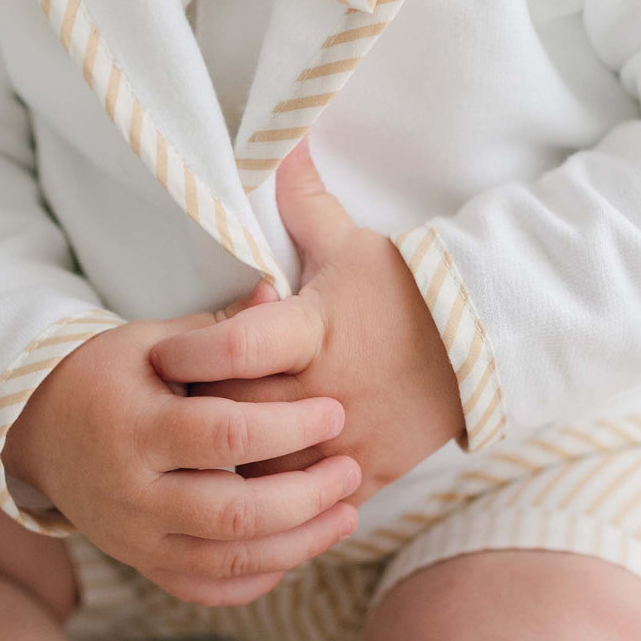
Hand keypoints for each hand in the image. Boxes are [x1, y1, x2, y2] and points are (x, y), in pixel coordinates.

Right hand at [1, 282, 362, 605]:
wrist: (41, 429)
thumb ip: (216, 328)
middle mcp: (133, 491)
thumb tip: (278, 291)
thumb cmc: (108, 372)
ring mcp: (135, 537)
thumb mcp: (152, 340)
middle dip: (305, 497)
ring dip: (297, 545)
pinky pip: (205, 589)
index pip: (225, 436)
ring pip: (226, 561)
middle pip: (233, 513)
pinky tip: (295, 553)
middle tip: (350, 469)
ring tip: (346, 515)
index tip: (334, 411)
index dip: (288, 427)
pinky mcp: (141, 561)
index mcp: (137, 427)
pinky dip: (255, 580)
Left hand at [150, 137, 463, 507]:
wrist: (478, 343)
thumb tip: (280, 139)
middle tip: (169, 401)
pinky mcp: (365, 474)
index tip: (162, 351)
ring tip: (202, 444)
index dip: (190, 351)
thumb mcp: (350, 242)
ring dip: (230, 458)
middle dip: (198, 408)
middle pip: (235, 413)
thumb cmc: (403, 290)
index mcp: (313, 330)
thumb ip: (304, 199)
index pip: (235, 346)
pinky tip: (252, 477)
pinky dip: (274, 494)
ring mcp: (345, 439)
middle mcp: (324, 390)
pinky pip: (302, 500)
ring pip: (260, 469)